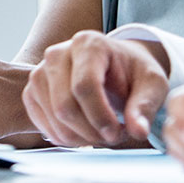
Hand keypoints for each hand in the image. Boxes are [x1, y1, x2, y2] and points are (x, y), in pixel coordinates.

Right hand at [22, 32, 168, 146]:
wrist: (115, 67)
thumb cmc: (133, 74)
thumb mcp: (151, 84)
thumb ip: (145, 106)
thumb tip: (138, 131)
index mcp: (88, 44)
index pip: (84, 85)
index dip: (100, 116)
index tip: (118, 133)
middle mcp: (57, 53)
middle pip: (65, 105)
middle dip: (91, 131)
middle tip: (113, 137)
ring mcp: (39, 72)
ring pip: (54, 118)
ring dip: (80, 138)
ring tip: (102, 135)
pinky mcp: (32, 91)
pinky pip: (42, 125)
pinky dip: (65, 138)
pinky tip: (85, 135)